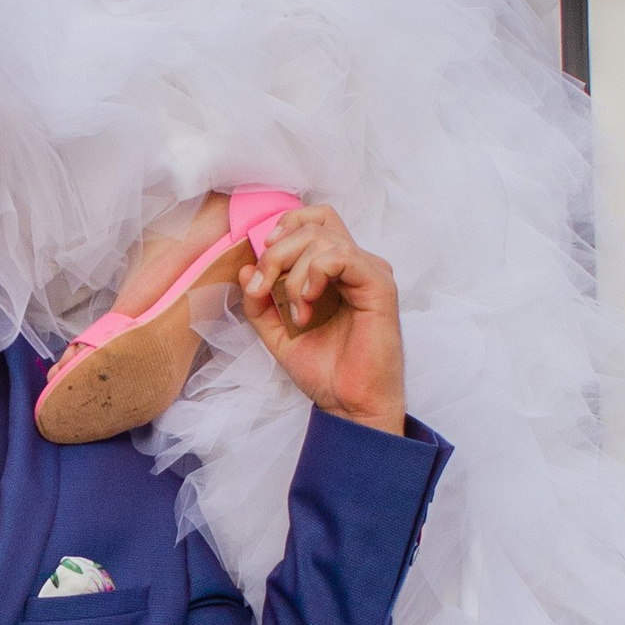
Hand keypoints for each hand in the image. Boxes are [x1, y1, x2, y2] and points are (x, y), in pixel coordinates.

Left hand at [238, 204, 406, 434]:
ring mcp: (369, 272)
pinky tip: (308, 305)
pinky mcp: (379, 285)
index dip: (284, 227)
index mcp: (335, 270)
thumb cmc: (324, 370)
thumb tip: (245, 269)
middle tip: (263, 291)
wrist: (349, 404)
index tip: (261, 260)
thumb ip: (259, 302)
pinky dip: (315, 274)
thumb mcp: (276, 332)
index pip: (314, 220)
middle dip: (276, 254)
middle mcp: (355, 265)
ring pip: (322, 238)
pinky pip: (342, 255)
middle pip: (312, 225)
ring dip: (293, 273)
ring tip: (295, 312)